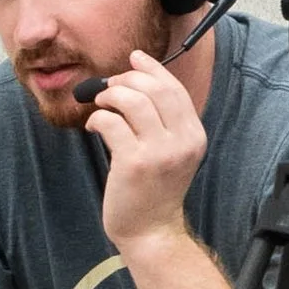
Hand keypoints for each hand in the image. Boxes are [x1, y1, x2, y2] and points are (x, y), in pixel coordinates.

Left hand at [87, 48, 209, 255]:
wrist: (152, 230)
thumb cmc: (155, 190)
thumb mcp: (172, 153)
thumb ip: (164, 122)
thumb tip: (137, 79)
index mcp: (195, 135)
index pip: (175, 89)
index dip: (153, 68)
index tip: (135, 57)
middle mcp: (182, 141)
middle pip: (155, 89)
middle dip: (127, 79)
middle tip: (109, 87)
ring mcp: (160, 152)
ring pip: (133, 101)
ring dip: (110, 95)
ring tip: (101, 104)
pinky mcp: (134, 163)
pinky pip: (111, 123)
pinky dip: (97, 118)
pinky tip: (94, 126)